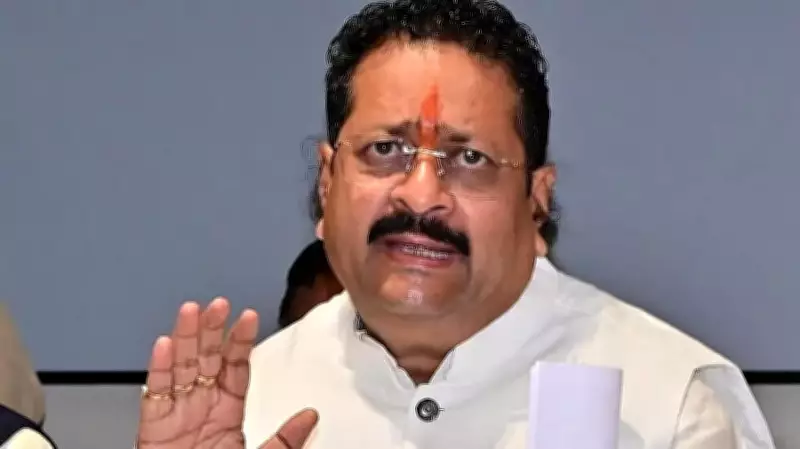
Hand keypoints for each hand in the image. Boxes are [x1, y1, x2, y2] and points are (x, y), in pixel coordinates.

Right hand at [136, 297, 317, 448]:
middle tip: (217, 304)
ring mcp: (176, 417)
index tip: (249, 316)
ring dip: (183, 339)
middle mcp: (200, 408)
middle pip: (204, 360)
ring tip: (191, 311)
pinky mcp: (153, 430)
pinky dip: (158, 370)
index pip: (234, 369)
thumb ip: (284, 440)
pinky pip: (154, 398)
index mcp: (226, 413)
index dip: (240, 342)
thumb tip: (310, 416)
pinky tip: (164, 345)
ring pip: (178, 369)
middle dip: (210, 330)